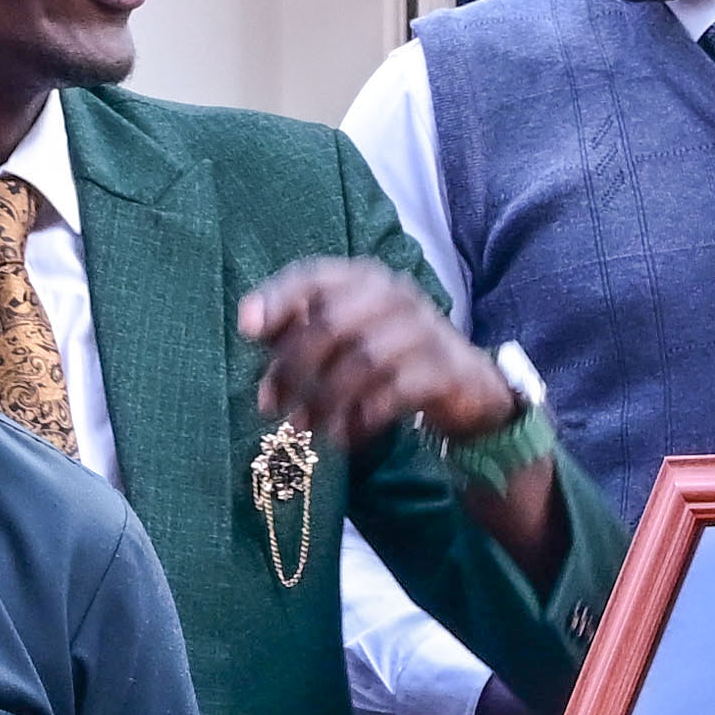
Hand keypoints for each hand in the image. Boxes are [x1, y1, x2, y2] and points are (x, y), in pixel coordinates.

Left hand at [235, 258, 523, 449]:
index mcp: (362, 279)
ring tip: (305, 429)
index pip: (313, 277)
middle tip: (273, 406)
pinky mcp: (443, 369)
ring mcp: (422, 330)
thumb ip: (299, 331)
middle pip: (331, 324)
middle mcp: (392, 296)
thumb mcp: (346, 336)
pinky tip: (345, 437)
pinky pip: (396, 393)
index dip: (278, 300)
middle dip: (294, 368)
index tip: (247, 331)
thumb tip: (251, 331)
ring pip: (362, 361)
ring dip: (325, 400)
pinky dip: (363, 418)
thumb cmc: (391, 356)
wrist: (467, 384)